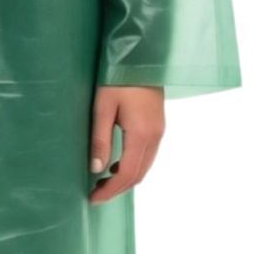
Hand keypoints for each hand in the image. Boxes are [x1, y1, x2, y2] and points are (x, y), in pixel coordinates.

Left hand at [88, 85, 164, 204]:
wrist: (141, 55)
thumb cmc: (118, 76)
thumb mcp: (103, 106)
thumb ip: (100, 138)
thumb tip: (96, 168)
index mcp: (142, 134)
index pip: (127, 175)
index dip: (110, 191)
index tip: (93, 199)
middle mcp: (155, 136)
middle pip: (138, 175)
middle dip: (117, 188)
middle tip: (95, 193)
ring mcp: (159, 131)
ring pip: (144, 166)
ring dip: (125, 178)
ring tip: (103, 181)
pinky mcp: (158, 124)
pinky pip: (147, 155)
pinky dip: (132, 165)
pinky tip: (117, 163)